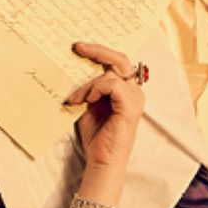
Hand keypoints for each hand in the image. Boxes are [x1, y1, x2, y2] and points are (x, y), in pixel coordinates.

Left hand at [67, 41, 144, 172]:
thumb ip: (88, 86)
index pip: (116, 62)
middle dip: (98, 50)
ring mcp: (134, 99)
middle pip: (120, 59)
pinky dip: (95, 89)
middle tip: (77, 47)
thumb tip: (73, 66)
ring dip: (88, 84)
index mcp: (126, 90)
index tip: (78, 47)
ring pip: (111, 73)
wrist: (101, 161)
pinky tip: (86, 101)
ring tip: (76, 98)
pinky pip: (112, 84)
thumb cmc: (96, 136)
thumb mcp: (89, 104)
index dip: (99, 51)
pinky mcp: (130, 107)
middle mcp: (134, 92)